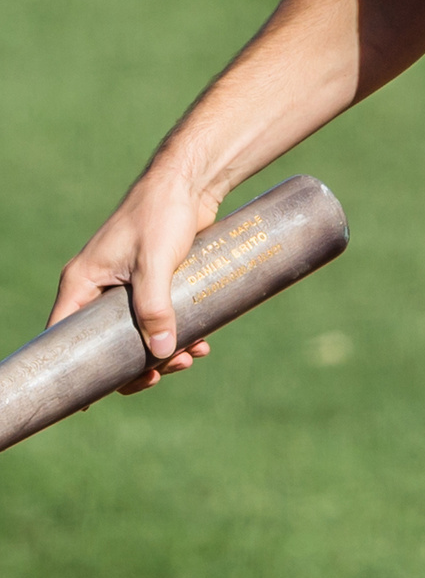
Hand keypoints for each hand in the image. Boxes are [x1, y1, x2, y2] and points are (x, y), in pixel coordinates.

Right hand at [50, 165, 217, 392]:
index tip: (96, 396)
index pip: (65, 336)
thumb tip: (163, 352)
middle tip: (167, 371)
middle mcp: (99, 287)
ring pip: (138, 332)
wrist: (191, 182)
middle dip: (137, 361)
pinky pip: (160, 316)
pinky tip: (204, 340)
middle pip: (107, 341)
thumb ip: (155, 306)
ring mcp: (127, 285)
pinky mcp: (155, 281)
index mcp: (82, 283)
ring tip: (194, 355)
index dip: (79, 367)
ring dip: (164, 349)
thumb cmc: (161, 214)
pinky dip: (178, 330)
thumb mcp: (155, 264)